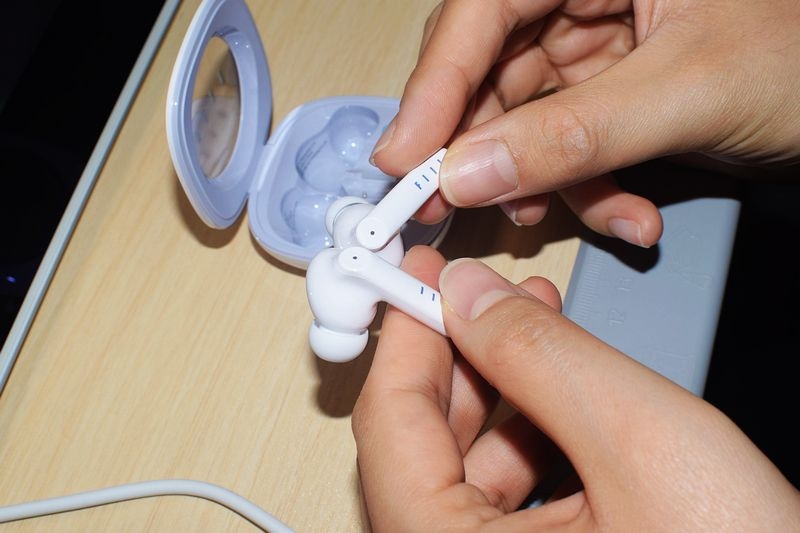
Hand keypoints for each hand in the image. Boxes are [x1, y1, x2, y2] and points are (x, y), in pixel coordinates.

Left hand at [352, 246, 799, 530]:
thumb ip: (540, 356)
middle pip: (420, 448)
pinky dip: (528, 435)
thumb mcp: (639, 439)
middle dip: (456, 357)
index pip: (389, 430)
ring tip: (533, 325)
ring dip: (498, 390)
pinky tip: (560, 391)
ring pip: (463, 470)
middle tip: (474, 294)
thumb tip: (465, 294)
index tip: (414, 276)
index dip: (404, 338)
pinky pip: (504, 500)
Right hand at [371, 0, 799, 246]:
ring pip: (525, 122)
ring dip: (547, 184)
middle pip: (488, 71)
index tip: (402, 159)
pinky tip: (628, 216)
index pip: (482, 11)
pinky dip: (590, 190)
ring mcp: (592, 46)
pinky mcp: (606, 94)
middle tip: (454, 206)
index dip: (434, 86)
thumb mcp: (689, 90)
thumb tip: (470, 172)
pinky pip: (567, 148)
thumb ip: (575, 133)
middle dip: (482, 149)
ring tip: (584, 216)